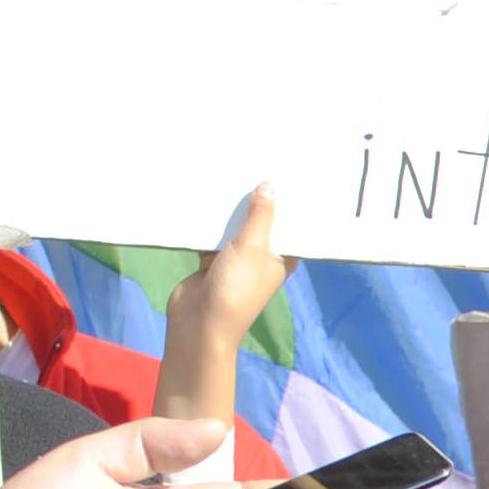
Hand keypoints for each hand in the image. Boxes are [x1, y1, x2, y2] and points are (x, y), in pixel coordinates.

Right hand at [180, 187, 298, 332]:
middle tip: (254, 167)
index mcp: (282, 259)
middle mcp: (261, 260)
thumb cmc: (236, 286)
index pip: (289, 229)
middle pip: (260, 225)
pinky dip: (209, 224)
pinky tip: (206, 198)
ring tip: (230, 175)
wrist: (199, 321)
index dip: (288, 207)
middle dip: (255, 203)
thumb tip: (268, 187)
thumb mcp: (253, 246)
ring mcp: (236, 262)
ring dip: (230, 212)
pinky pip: (212, 237)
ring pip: (234, 229)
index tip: (288, 178)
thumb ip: (261, 215)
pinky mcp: (212, 263)